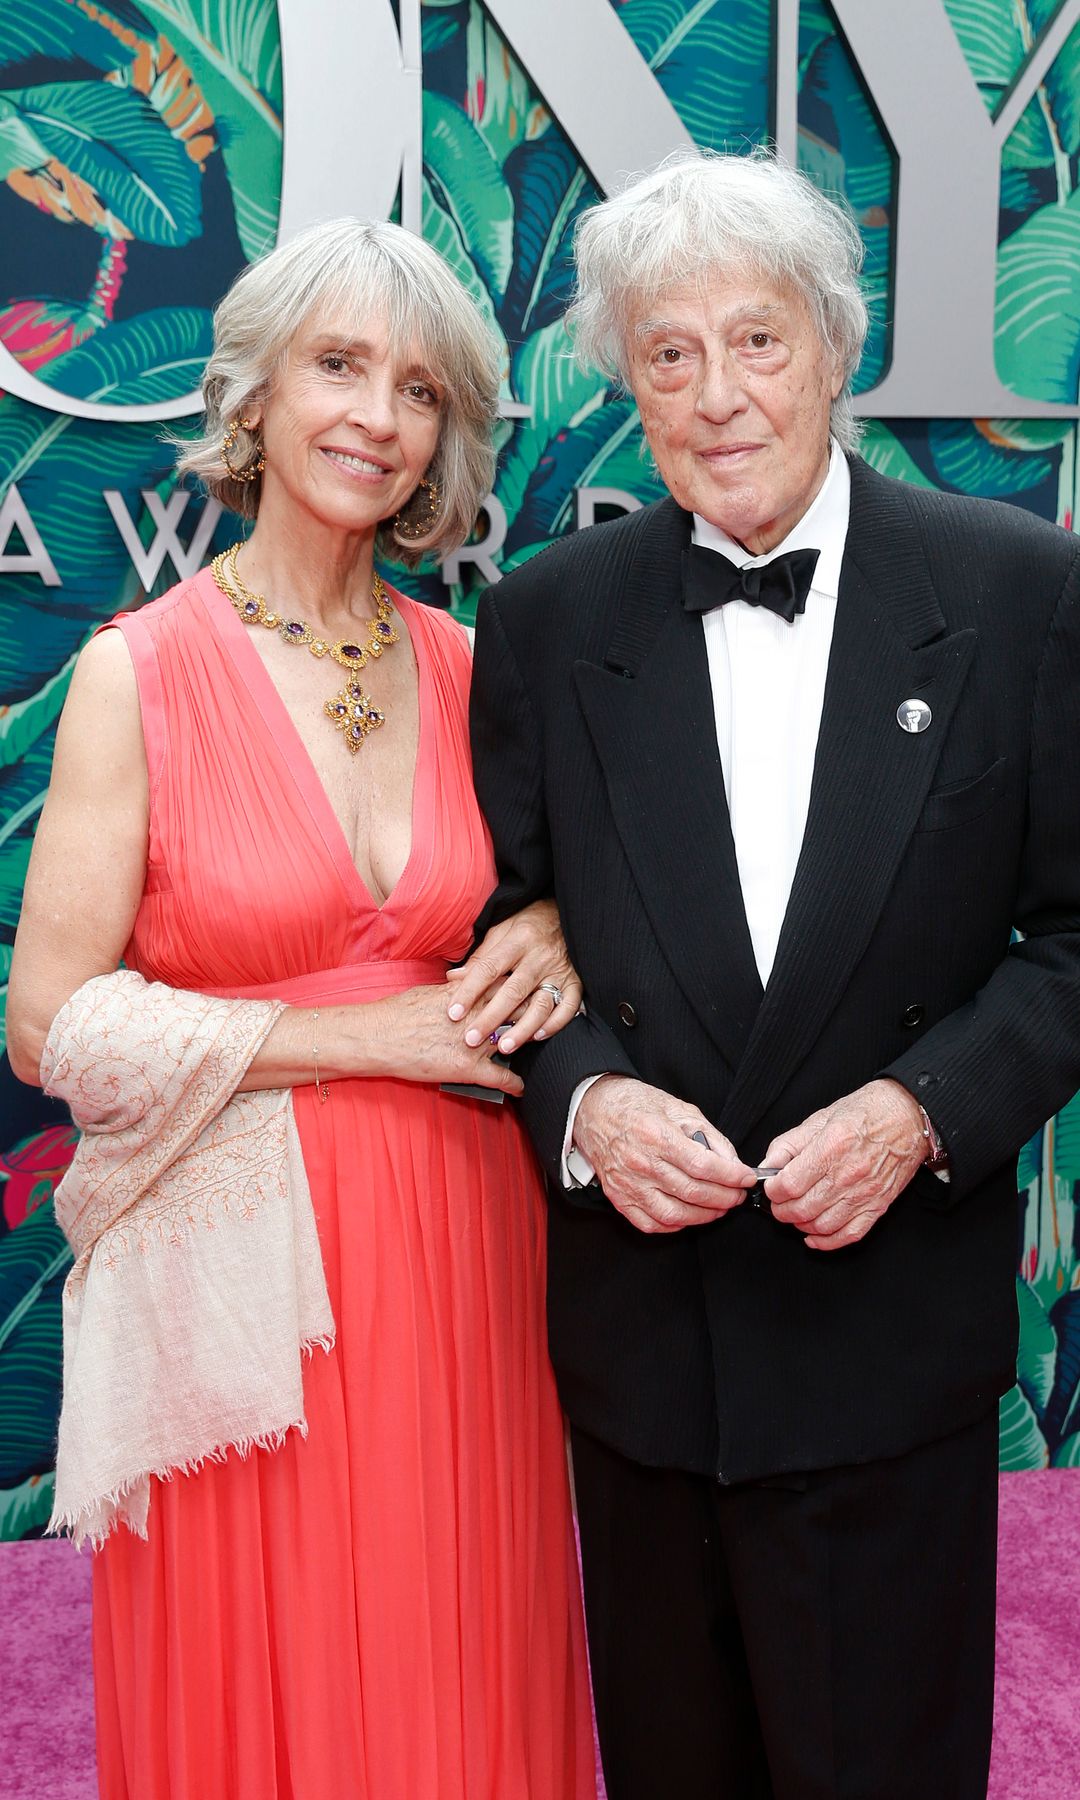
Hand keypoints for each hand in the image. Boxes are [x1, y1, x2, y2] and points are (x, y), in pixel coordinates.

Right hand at [366, 983, 524, 1094]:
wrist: (380, 1036)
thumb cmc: (399, 1013)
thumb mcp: (432, 991)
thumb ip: (457, 989)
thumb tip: (468, 988)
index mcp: (470, 995)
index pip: (507, 987)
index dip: (522, 990)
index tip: (530, 992)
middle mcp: (478, 1016)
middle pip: (518, 1011)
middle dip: (531, 1013)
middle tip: (539, 1017)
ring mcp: (476, 1043)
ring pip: (514, 1042)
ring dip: (525, 1045)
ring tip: (532, 1049)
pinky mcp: (468, 1068)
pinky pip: (500, 1077)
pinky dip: (514, 1084)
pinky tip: (519, 1088)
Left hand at [445, 899, 581, 1051]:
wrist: (566, 914)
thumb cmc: (527, 923)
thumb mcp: (502, 929)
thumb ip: (481, 957)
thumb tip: (453, 979)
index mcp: (517, 940)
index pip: (489, 968)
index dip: (469, 991)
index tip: (453, 1012)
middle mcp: (539, 957)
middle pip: (513, 991)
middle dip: (491, 1018)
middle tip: (472, 1039)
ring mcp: (560, 971)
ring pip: (541, 1004)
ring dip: (522, 1029)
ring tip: (504, 1047)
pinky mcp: (576, 982)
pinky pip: (568, 1006)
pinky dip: (555, 1023)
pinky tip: (539, 1036)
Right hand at [574, 1075, 756, 1234]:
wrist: (593, 1111)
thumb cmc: (636, 1106)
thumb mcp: (678, 1108)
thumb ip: (708, 1135)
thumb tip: (732, 1162)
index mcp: (656, 1135)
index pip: (703, 1165)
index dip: (731, 1176)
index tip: (746, 1178)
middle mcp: (640, 1163)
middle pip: (692, 1192)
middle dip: (724, 1198)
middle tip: (738, 1196)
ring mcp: (627, 1184)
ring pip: (674, 1214)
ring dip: (704, 1216)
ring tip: (719, 1208)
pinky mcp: (618, 1198)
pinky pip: (651, 1224)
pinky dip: (675, 1225)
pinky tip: (689, 1216)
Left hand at [761, 1079, 926, 1250]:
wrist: (909, 1118)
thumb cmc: (868, 1113)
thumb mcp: (821, 1118)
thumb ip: (790, 1144)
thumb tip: (768, 1165)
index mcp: (832, 1147)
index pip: (790, 1184)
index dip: (773, 1190)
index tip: (772, 1186)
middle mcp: (848, 1174)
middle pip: (802, 1209)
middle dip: (782, 1210)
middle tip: (779, 1203)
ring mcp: (865, 1194)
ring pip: (822, 1225)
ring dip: (801, 1225)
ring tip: (796, 1214)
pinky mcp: (878, 1206)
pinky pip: (849, 1235)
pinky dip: (828, 1242)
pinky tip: (815, 1236)